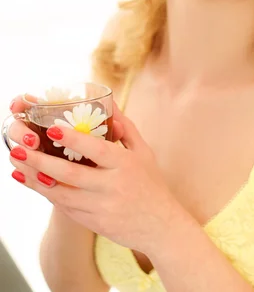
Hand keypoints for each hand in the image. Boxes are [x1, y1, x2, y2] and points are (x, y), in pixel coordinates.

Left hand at [9, 102, 180, 254]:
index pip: (96, 150)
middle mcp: (112, 186)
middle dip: (40, 161)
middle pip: (70, 174)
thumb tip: (109, 103)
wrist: (160, 227)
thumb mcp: (143, 151)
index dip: (74, 139)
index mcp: (125, 164)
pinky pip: (65, 207)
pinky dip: (48, 194)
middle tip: (18, 149)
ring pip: (61, 194)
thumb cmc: (151, 183)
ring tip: (16, 166)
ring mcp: (101, 207)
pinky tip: (32, 182)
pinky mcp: (93, 223)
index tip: (52, 128)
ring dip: (36, 180)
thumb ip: (125, 127)